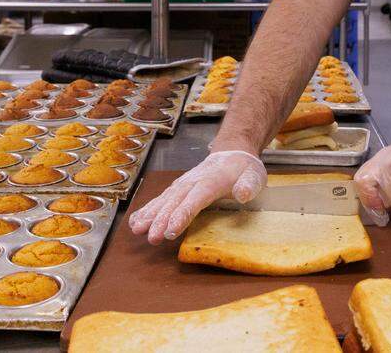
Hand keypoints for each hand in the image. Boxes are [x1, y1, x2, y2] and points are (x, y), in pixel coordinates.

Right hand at [129, 150, 266, 243]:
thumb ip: (249, 185)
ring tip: (137, 229)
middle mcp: (192, 182)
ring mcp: (183, 184)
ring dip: (150, 215)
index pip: (194, 200)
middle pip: (175, 202)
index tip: (170, 230)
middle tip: (152, 237)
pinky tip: (136, 221)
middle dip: (161, 220)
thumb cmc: (244, 169)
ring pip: (164, 200)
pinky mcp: (178, 188)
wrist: (232, 153)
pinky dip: (148, 209)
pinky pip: (161, 199)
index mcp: (211, 181)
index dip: (181, 215)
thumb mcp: (254, 176)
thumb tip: (243, 195)